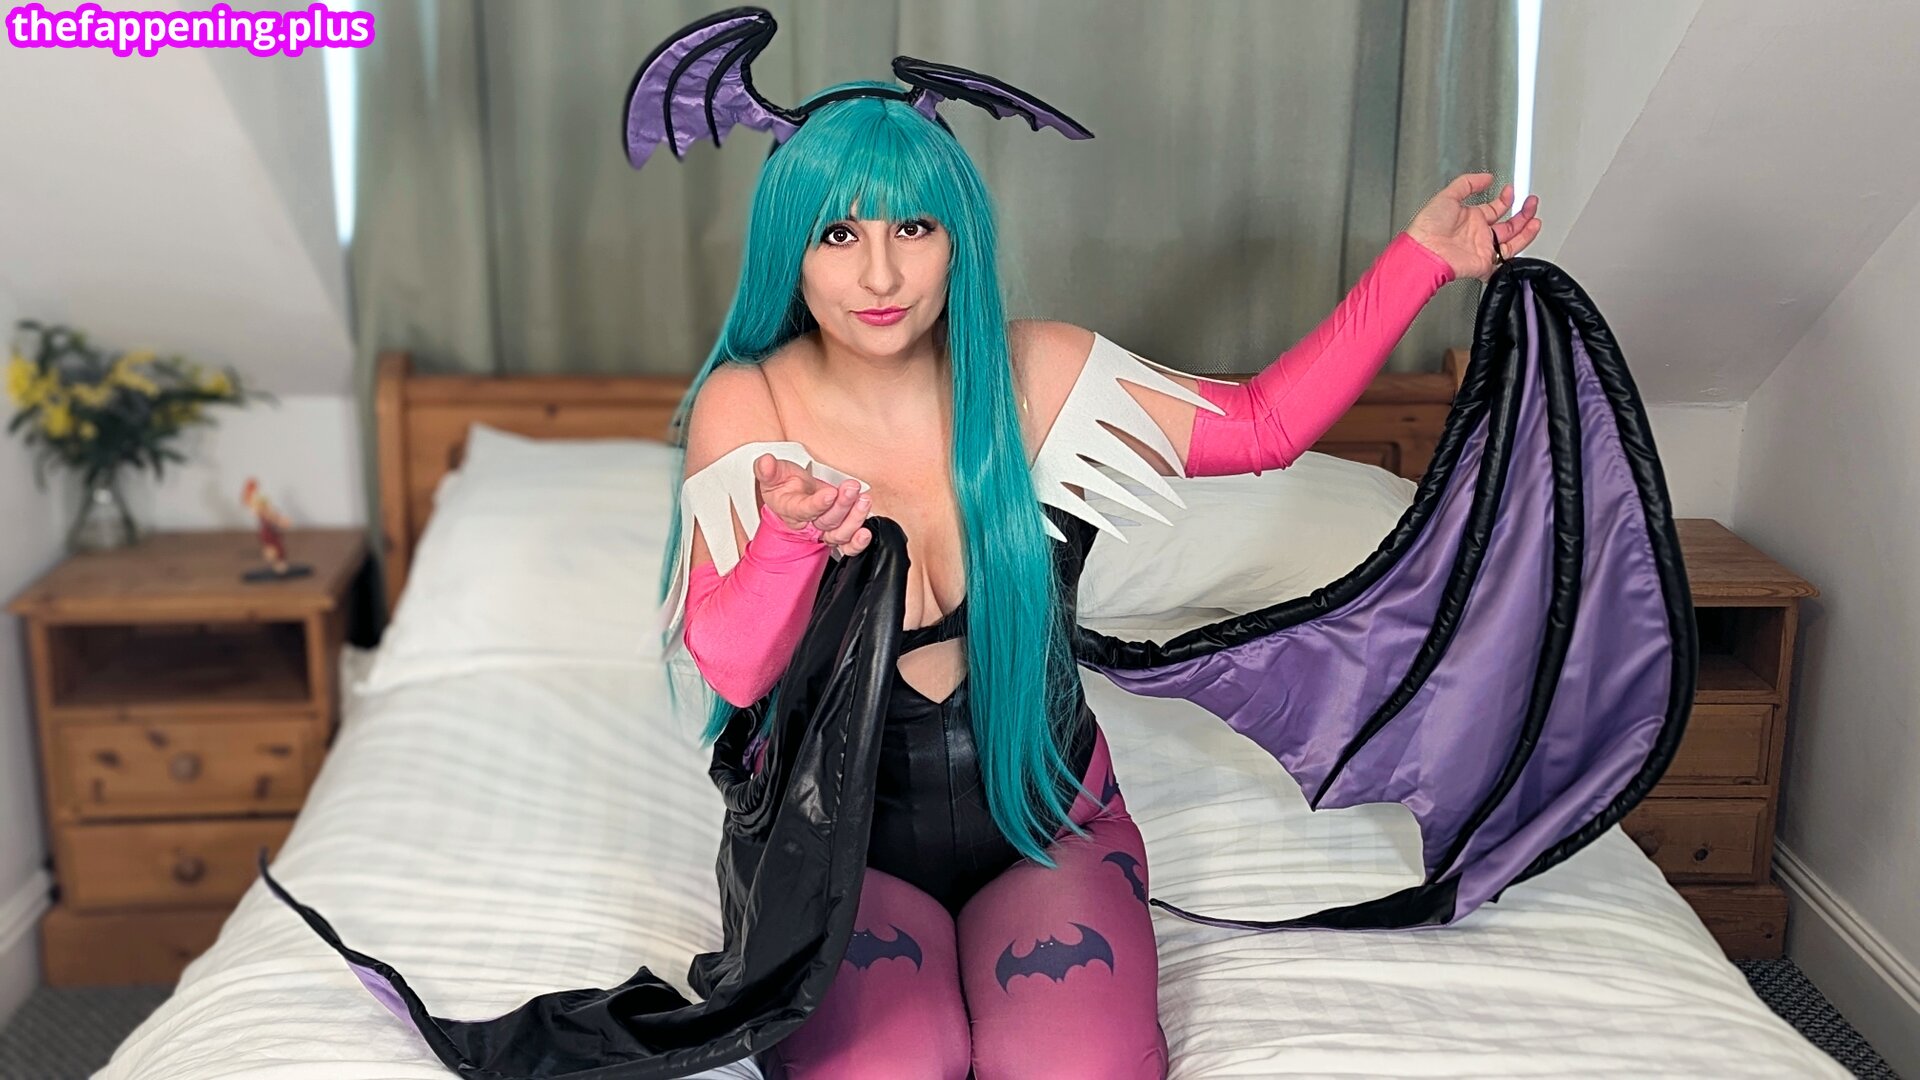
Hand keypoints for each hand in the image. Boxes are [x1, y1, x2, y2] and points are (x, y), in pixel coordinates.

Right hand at [754, 454, 872, 557]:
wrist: (791, 497)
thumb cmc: (783, 487)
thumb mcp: (772, 474)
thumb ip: (768, 470)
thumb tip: (765, 462)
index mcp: (791, 510)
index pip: (804, 510)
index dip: (818, 504)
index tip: (831, 493)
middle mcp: (809, 523)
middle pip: (827, 522)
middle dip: (842, 505)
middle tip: (851, 488)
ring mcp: (825, 529)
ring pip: (840, 533)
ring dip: (854, 519)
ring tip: (864, 501)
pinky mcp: (838, 530)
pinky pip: (847, 545)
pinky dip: (857, 543)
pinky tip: (865, 533)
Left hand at [1405, 173, 1540, 281]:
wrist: (1424, 251)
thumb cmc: (1428, 227)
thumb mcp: (1447, 195)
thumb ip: (1468, 183)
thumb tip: (1486, 178)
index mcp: (1471, 218)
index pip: (1495, 208)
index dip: (1506, 199)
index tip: (1512, 189)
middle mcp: (1479, 234)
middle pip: (1508, 225)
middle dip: (1523, 213)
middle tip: (1532, 202)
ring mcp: (1483, 249)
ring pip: (1512, 241)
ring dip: (1526, 230)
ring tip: (1536, 219)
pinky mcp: (1484, 265)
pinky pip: (1505, 262)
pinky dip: (1517, 254)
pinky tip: (1525, 244)